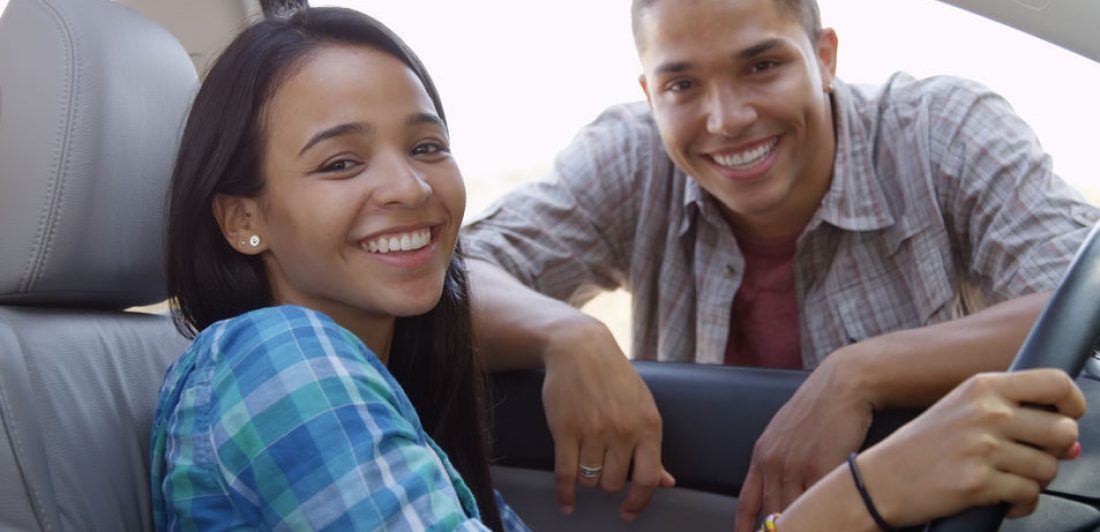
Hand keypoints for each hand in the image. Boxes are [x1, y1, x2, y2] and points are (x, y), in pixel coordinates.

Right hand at [541, 316, 674, 519]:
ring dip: (586, 479)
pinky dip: (565, 494)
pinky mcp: (565, 429)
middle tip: (600, 466)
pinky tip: (566, 503)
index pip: (648, 479)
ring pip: (590, 480)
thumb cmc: (614, 378)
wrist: (580, 348)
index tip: (628, 513)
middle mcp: (623, 431)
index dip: (638, 502)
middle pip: (613, 484)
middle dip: (605, 482)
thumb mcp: (643, 408)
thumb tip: (667, 483)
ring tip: (584, 461)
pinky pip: (565, 474)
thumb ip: (653, 448)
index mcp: (648, 426)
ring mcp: (593, 430)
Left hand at [733, 356, 873, 531]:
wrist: (842, 384)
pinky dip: (824, 516)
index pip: (747, 501)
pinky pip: (819, 504)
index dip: (744, 526)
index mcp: (762, 454)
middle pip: (772, 513)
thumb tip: (777, 485)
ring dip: (805, 524)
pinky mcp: (822, 467)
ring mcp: (797, 466)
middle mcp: (774, 462)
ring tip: (812, 527)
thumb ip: (777, 459)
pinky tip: (829, 521)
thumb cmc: (818, 406)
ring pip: (796, 512)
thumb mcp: (784, 431)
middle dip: (781, 528)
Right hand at [856, 369, 1083, 525]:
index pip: (1054, 382)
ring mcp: (983, 448)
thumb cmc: (920, 447)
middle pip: (1062, 429)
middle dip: (1055, 450)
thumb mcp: (960, 411)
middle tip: (1031, 457)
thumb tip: (1072, 441)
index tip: (1069, 415)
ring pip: (1049, 468)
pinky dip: (1021, 503)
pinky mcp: (980, 483)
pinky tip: (1002, 499)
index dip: (1074, 401)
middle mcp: (985, 413)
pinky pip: (1029, 495)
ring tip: (1008, 479)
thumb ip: (1013, 415)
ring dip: (1035, 480)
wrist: (880, 480)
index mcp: (981, 387)